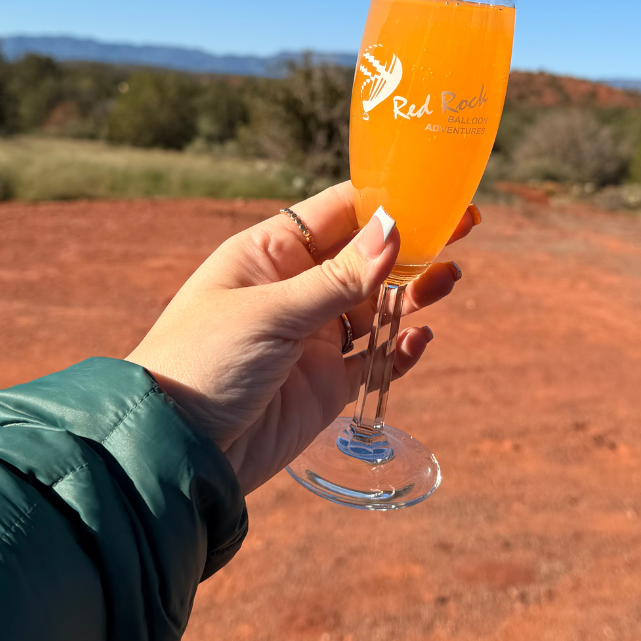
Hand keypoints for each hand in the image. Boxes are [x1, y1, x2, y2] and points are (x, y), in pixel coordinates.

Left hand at [126, 182, 475, 493]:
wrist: (173, 450)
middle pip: (367, 256)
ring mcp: (312, 338)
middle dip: (414, 243)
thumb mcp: (271, 313)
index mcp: (269, 254)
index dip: (388, 200)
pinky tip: (418, 338)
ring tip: (449, 282)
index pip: (338, 212)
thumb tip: (396, 230)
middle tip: (467, 225)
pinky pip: (374, 361)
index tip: (436, 191)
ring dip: (414, 294)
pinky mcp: (324, 386)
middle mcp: (295, 290)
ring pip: (378, 306)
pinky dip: (400, 350)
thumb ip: (338, 278)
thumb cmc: (202, 361)